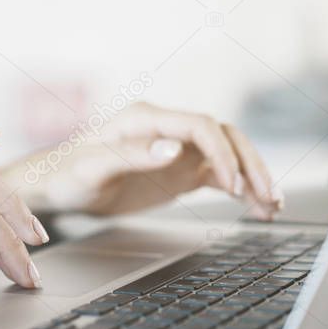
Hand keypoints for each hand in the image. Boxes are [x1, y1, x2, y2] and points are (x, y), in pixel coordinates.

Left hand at [6, 102, 282, 218]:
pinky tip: (258, 209)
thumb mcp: (92, 168)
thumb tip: (172, 148)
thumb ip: (131, 156)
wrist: (56, 185)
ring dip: (253, 177)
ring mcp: (177, 150)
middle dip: (250, 165)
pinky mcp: (179, 170)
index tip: (232, 184)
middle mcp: (168, 129)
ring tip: (272, 205)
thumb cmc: (67, 173)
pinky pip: (219, 176)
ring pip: (228, 156)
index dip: (222, 152)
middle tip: (267, 196)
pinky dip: (241, 191)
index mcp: (147, 119)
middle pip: (224, 138)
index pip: (200, 126)